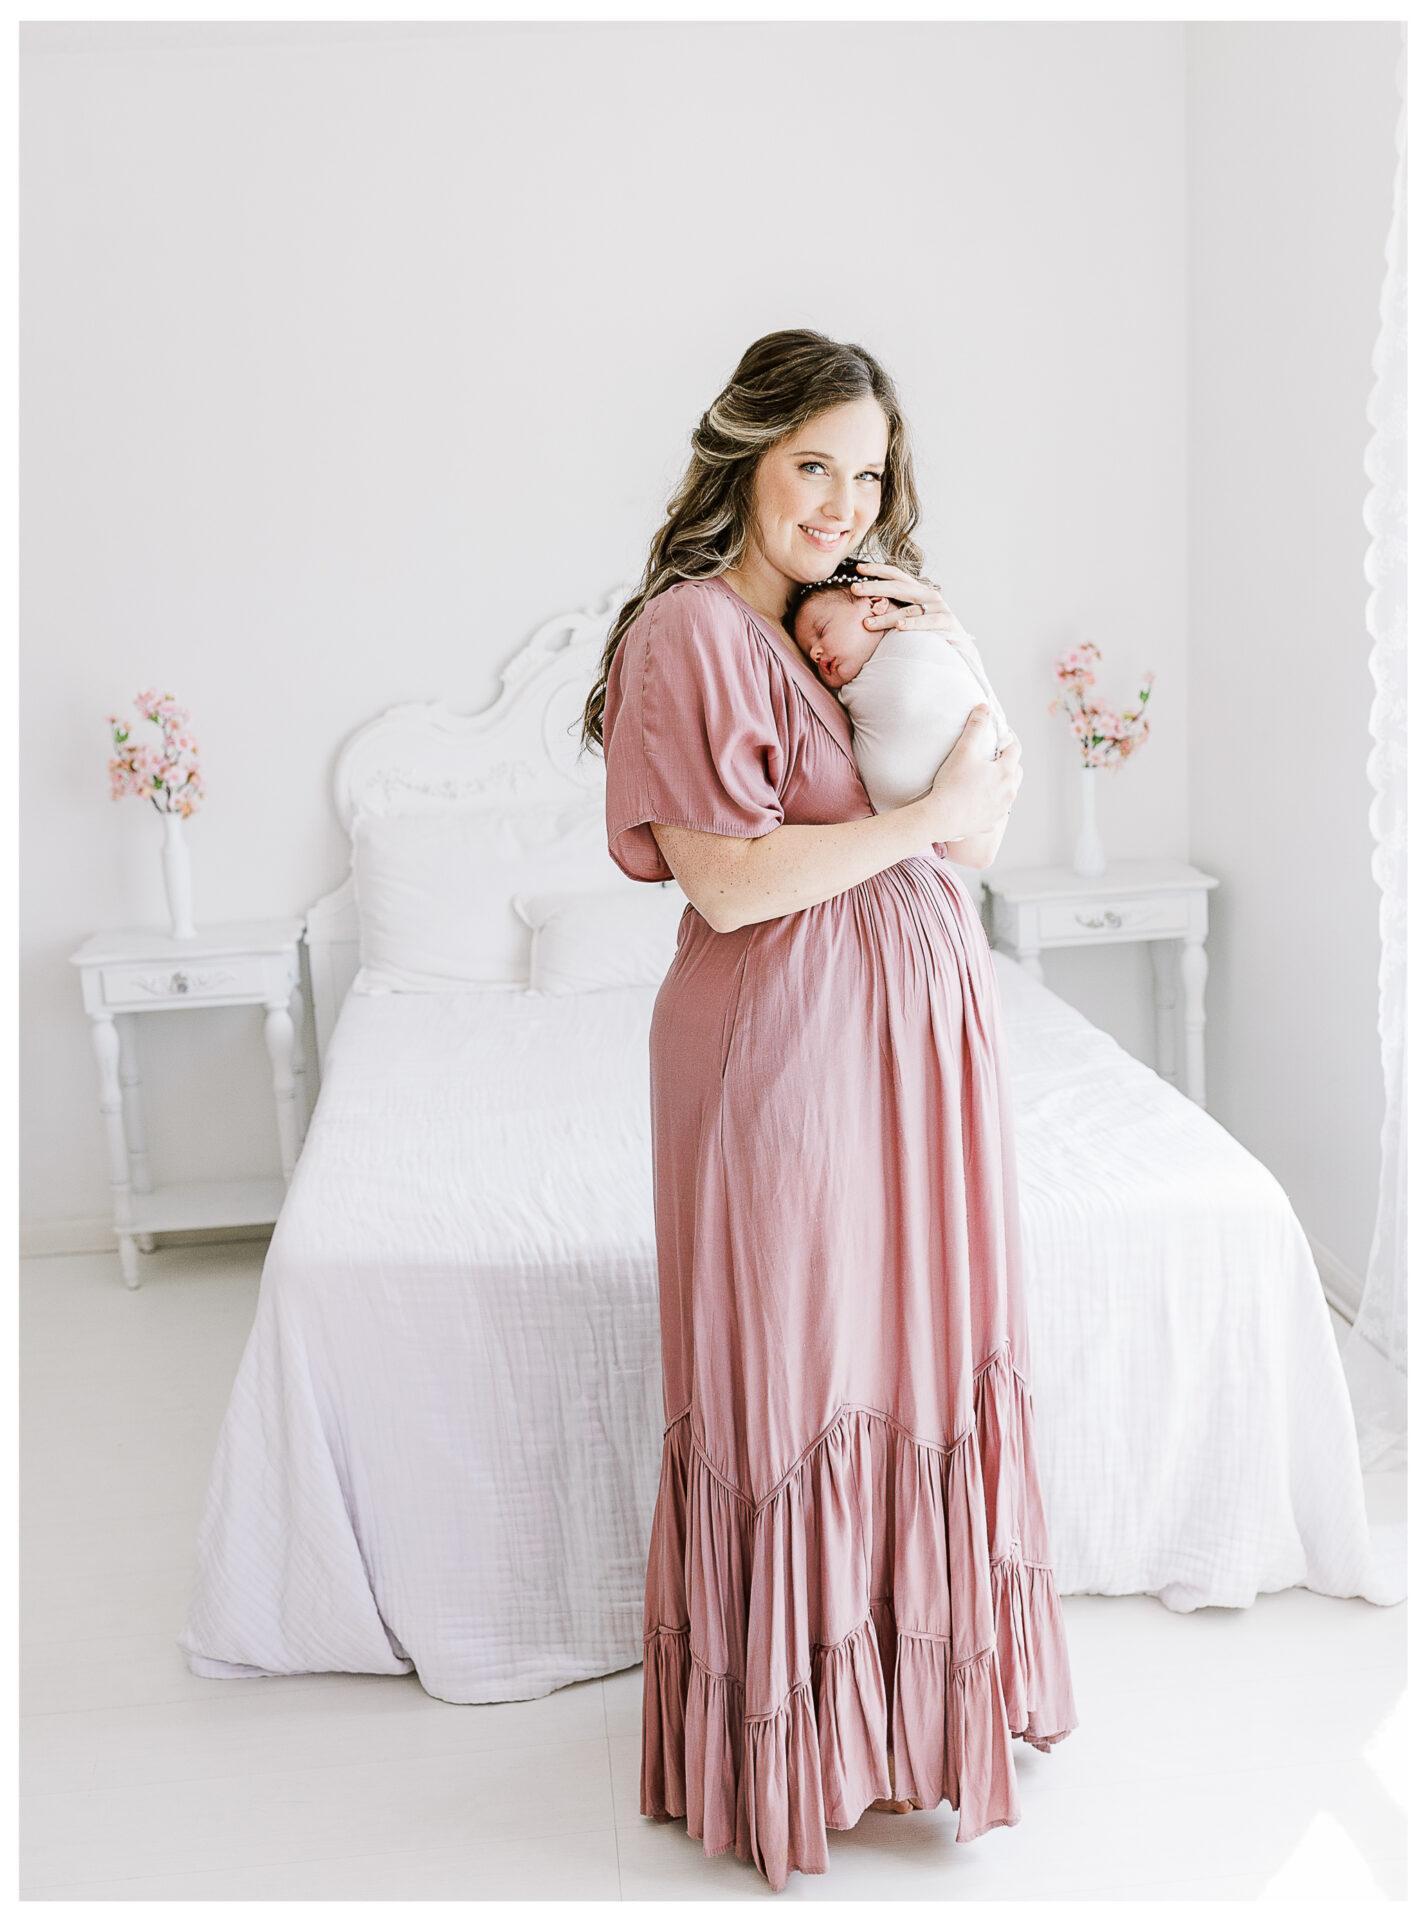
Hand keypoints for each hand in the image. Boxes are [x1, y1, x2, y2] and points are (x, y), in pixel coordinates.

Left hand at [851, 559, 955, 636]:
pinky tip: (899, 626)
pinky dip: (913, 624)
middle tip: (855, 589)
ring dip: (886, 617)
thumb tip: (868, 610)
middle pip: (898, 587)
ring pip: (908, 609)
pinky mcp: (947, 622)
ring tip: (867, 623)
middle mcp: (928, 595)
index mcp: (918, 591)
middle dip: (875, 587)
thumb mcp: (911, 618)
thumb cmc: (929, 635)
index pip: (897, 575)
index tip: (859, 568)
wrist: (960, 651)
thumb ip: (894, 610)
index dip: (878, 570)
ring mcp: (939, 607)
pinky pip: (927, 622)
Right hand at [923, 710, 1022, 840]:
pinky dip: (991, 803)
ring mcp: (1000, 810)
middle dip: (1009, 761)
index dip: (1009, 737)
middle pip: (1016, 771)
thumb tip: (984, 708)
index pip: (1015, 748)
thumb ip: (975, 727)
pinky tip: (978, 800)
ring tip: (988, 778)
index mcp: (1006, 772)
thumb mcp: (963, 750)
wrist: (940, 818)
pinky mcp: (989, 824)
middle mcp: (1009, 792)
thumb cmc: (952, 783)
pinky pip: (995, 811)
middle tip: (995, 755)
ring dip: (1002, 783)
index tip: (1001, 732)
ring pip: (1009, 792)